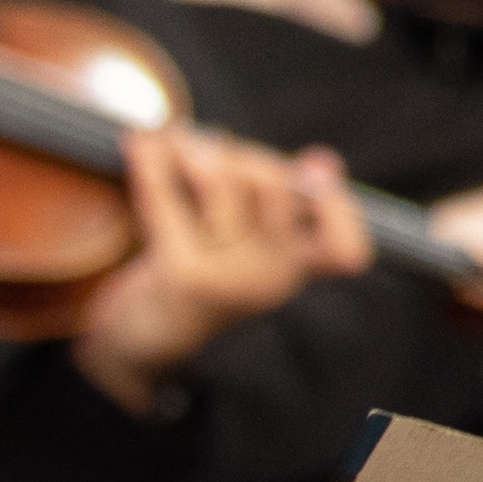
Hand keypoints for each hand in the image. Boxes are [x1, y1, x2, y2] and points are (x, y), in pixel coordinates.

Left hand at [74, 128, 371, 413]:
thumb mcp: (263, 242)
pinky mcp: (180, 274)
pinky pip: (164, 198)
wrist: (154, 338)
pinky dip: (151, 163)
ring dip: (197, 150)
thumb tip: (323, 159)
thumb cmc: (217, 271)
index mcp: (302, 269)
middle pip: (272, 184)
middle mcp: (273, 279)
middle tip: (219, 152)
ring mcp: (228, 278)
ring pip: (219, 180)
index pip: (344, 246)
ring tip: (184, 147)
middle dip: (243, 155)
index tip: (316, 165)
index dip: (337, 205)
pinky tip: (138, 143)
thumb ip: (287, 198)